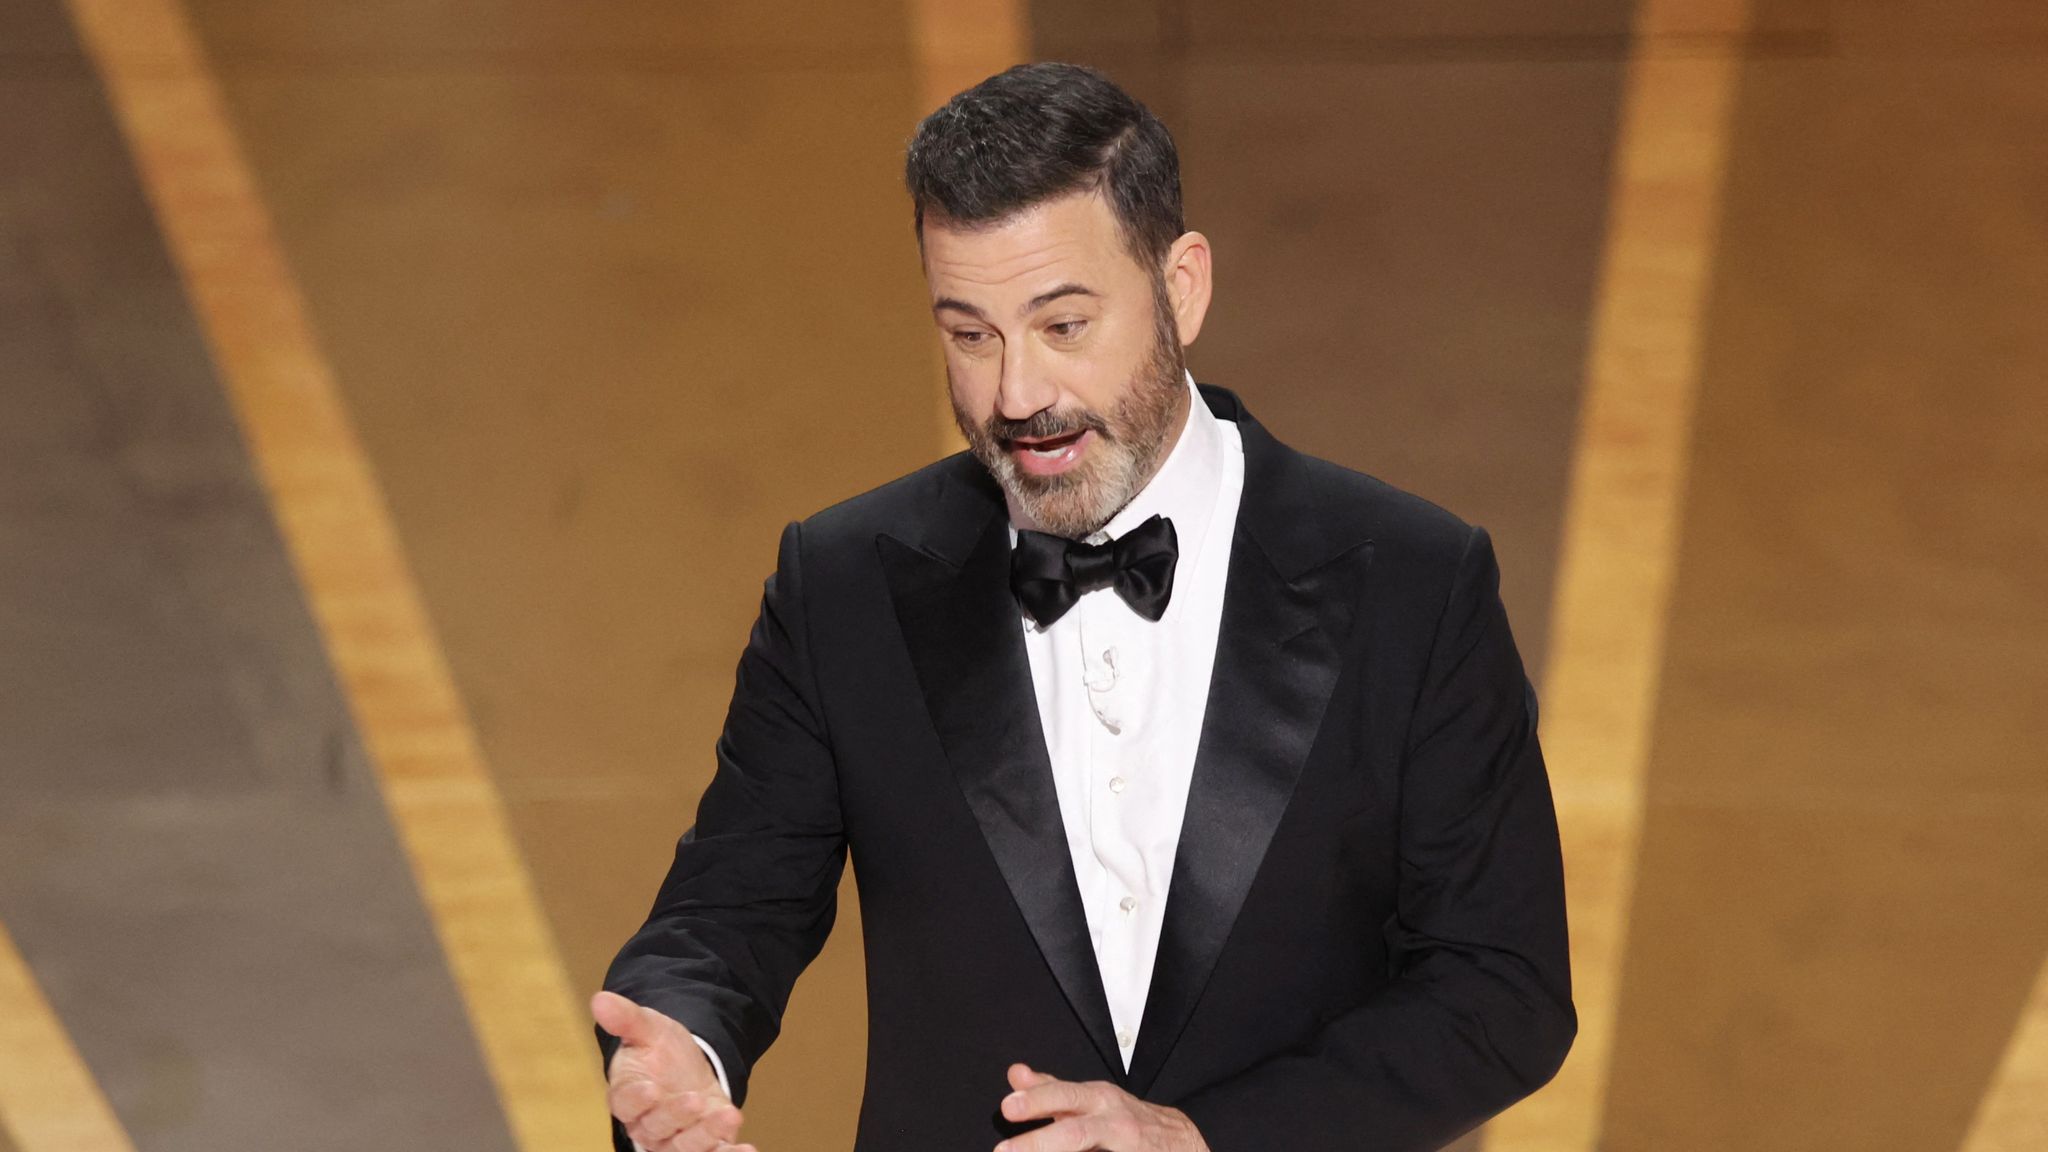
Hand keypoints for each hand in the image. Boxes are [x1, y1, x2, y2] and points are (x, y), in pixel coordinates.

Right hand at [591, 990, 753, 1151]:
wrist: (686, 1069)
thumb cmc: (659, 1051)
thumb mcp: (647, 1028)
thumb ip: (626, 1018)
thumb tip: (599, 999)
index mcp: (627, 1095)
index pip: (625, 1103)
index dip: (636, 1098)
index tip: (651, 1089)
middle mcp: (647, 1124)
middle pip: (656, 1127)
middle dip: (676, 1115)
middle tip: (695, 1099)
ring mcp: (674, 1139)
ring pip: (684, 1146)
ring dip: (706, 1134)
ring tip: (729, 1116)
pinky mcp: (701, 1145)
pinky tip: (747, 1149)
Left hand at [994, 1063, 1209, 1151]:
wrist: (1179, 1140)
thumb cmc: (1125, 1119)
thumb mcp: (1088, 1099)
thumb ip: (1051, 1091)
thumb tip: (1016, 1074)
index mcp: (1096, 1099)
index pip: (1062, 1095)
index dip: (1035, 1101)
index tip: (1007, 1107)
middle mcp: (1112, 1120)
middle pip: (1074, 1131)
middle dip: (1039, 1143)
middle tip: (1005, 1151)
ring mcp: (1124, 1142)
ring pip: (1084, 1143)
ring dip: (1050, 1149)